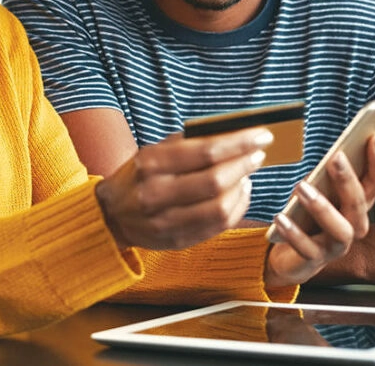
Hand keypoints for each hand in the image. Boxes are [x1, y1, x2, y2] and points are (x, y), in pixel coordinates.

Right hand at [95, 127, 271, 250]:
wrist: (112, 214)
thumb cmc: (141, 174)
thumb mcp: (156, 150)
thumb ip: (190, 141)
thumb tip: (234, 133)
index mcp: (152, 163)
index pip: (206, 151)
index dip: (239, 143)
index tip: (262, 136)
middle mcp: (156, 194)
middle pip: (215, 181)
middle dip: (244, 164)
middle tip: (259, 153)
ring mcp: (166, 222)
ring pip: (219, 208)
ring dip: (242, 187)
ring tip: (248, 173)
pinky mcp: (177, 241)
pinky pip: (217, 226)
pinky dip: (237, 207)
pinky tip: (240, 192)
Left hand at [264, 133, 374, 288]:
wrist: (290, 253)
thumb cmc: (309, 212)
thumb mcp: (320, 187)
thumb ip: (329, 172)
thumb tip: (336, 151)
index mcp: (359, 202)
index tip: (374, 136)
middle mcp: (354, 224)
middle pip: (359, 203)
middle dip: (348, 180)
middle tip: (336, 157)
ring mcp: (337, 245)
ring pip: (339, 229)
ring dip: (321, 207)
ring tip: (301, 187)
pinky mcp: (315, 260)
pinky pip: (307, 248)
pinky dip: (293, 233)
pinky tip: (280, 217)